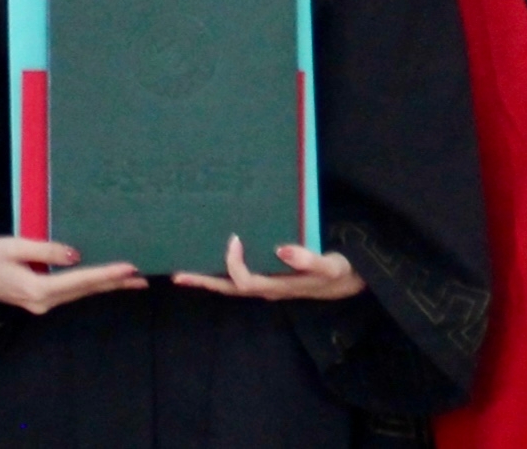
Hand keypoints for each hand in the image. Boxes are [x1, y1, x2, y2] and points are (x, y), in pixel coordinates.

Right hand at [0, 235, 147, 314]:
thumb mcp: (14, 246)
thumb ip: (45, 250)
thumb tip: (75, 255)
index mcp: (37, 289)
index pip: (80, 281)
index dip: (106, 274)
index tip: (129, 268)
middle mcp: (43, 302)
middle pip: (85, 291)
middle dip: (114, 283)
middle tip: (142, 278)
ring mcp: (41, 303)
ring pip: (80, 294)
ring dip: (106, 286)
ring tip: (132, 280)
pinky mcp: (39, 298)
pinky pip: (71, 292)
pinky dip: (90, 285)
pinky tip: (104, 281)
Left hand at [173, 235, 366, 300]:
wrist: (350, 281)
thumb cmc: (340, 271)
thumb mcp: (330, 265)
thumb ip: (309, 259)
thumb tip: (281, 249)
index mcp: (278, 286)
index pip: (245, 280)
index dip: (234, 263)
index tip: (233, 238)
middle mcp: (268, 288)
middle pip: (228, 288)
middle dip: (203, 281)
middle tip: (177, 274)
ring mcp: (267, 285)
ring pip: (232, 285)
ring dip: (209, 278)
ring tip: (185, 270)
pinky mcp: (270, 278)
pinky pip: (241, 278)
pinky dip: (224, 272)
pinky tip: (215, 260)